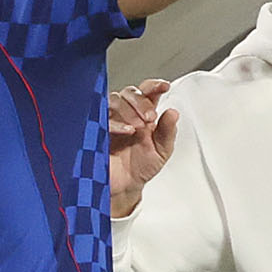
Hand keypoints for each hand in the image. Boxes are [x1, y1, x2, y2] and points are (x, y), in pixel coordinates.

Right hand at [109, 79, 177, 217]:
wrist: (125, 185)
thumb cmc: (142, 166)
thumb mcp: (161, 151)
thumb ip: (168, 132)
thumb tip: (173, 113)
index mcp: (143, 113)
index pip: (148, 91)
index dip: (155, 85)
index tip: (164, 87)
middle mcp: (126, 112)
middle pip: (130, 92)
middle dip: (141, 102)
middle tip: (150, 117)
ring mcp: (110, 118)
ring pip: (114, 99)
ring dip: (128, 110)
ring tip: (139, 127)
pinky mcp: (97, 128)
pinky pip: (101, 117)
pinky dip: (116, 123)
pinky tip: (127, 131)